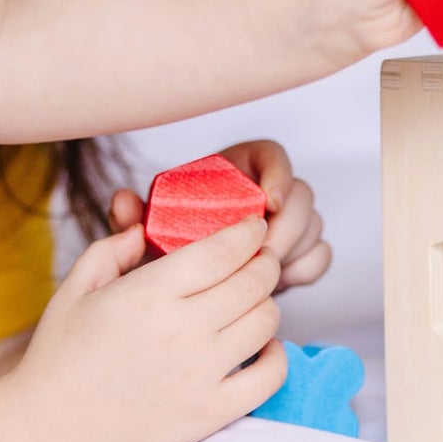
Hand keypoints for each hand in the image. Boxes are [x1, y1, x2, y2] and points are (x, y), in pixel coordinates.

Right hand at [5, 219, 285, 441]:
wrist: (47, 430)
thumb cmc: (58, 356)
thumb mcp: (76, 287)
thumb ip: (113, 247)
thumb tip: (146, 228)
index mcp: (149, 293)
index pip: (224, 250)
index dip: (248, 231)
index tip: (252, 225)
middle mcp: (181, 330)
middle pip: (254, 281)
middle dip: (264, 260)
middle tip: (259, 258)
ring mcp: (199, 375)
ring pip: (266, 321)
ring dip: (266, 302)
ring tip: (252, 299)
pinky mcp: (208, 413)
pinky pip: (270, 378)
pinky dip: (277, 356)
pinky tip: (262, 346)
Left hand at [110, 140, 331, 291]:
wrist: (183, 272)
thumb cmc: (167, 238)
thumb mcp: (150, 227)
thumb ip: (136, 215)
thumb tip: (122, 202)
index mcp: (239, 168)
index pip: (273, 157)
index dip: (279, 174)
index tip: (269, 202)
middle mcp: (269, 189)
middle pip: (302, 194)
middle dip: (289, 225)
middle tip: (266, 253)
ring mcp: (289, 221)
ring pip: (313, 225)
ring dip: (295, 250)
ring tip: (269, 273)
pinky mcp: (299, 250)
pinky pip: (319, 254)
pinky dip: (306, 268)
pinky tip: (281, 284)